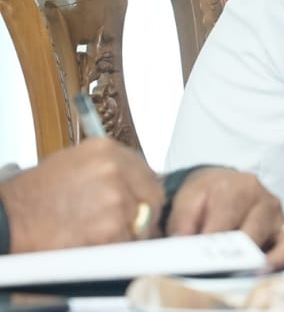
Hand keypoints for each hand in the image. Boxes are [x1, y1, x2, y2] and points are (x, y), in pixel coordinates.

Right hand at [0, 138, 163, 252]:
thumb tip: (135, 186)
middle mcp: (114, 169)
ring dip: (125, 234)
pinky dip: (112, 250)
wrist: (7, 220)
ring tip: (94, 233)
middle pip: (152, 197)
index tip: (140, 206)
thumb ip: (109, 171)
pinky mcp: (109, 227)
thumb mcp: (75, 165)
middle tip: (126, 227)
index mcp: (106, 149)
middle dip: (143, 216)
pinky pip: (125, 244)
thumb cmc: (34, 197)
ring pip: (140, 224)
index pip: (147, 173)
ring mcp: (115, 198)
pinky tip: (89, 243)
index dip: (144, 194)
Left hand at [166, 168, 283, 269]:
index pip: (226, 220)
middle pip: (251, 233)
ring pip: (274, 239)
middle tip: (221, 273)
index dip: (212, 243)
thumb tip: (185, 245)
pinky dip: (283, 259)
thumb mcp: (187, 201)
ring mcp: (277, 214)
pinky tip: (267, 271)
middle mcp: (263, 198)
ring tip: (248, 275)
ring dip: (261, 260)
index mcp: (237, 187)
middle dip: (236, 255)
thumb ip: (183, 222)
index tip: (200, 261)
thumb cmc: (206, 195)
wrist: (223, 183)